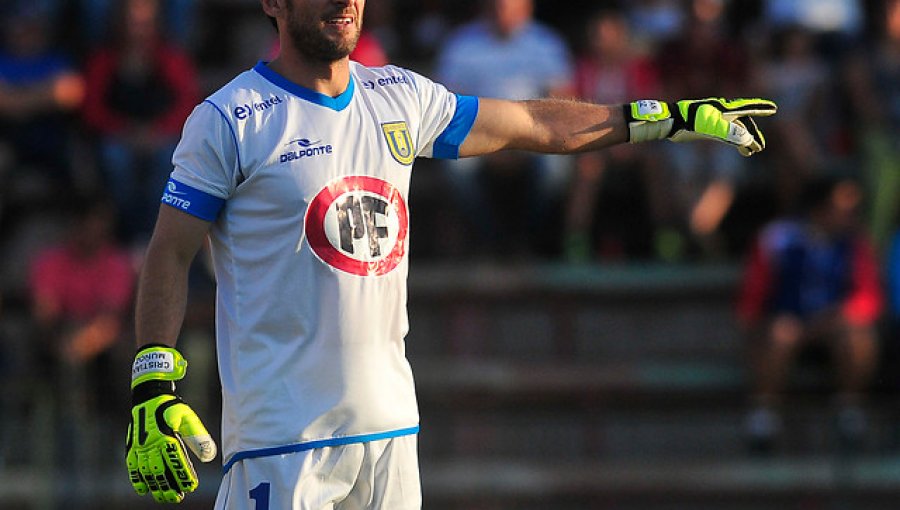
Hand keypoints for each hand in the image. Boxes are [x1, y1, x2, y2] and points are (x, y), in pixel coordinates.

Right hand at [126, 346, 216, 502]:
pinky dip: (137, 479)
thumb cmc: (171, 407)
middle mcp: (150, 443)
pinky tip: (143, 490)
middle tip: (179, 497)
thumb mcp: (188, 418)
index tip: (192, 486)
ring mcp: (139, 446)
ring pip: (146, 472)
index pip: (176, 461)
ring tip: (165, 497)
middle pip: (160, 470)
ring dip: (156, 486)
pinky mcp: (131, 446)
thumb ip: (198, 436)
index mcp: (166, 436)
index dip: (183, 475)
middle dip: (170, 486)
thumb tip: (209, 457)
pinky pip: (132, 466)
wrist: (149, 395)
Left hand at [625, 98, 776, 155]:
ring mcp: (715, 122)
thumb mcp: (710, 127)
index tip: (773, 109)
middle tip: (760, 146)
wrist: (671, 122)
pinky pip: (726, 135)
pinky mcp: (707, 130)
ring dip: (744, 140)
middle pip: (743, 123)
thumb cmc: (689, 121)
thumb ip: (729, 132)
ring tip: (752, 151)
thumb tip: (747, 139)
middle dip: (753, 134)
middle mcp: (722, 113)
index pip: (747, 108)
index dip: (759, 109)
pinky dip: (735, 141)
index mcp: (724, 109)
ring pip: (735, 130)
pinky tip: (740, 149)